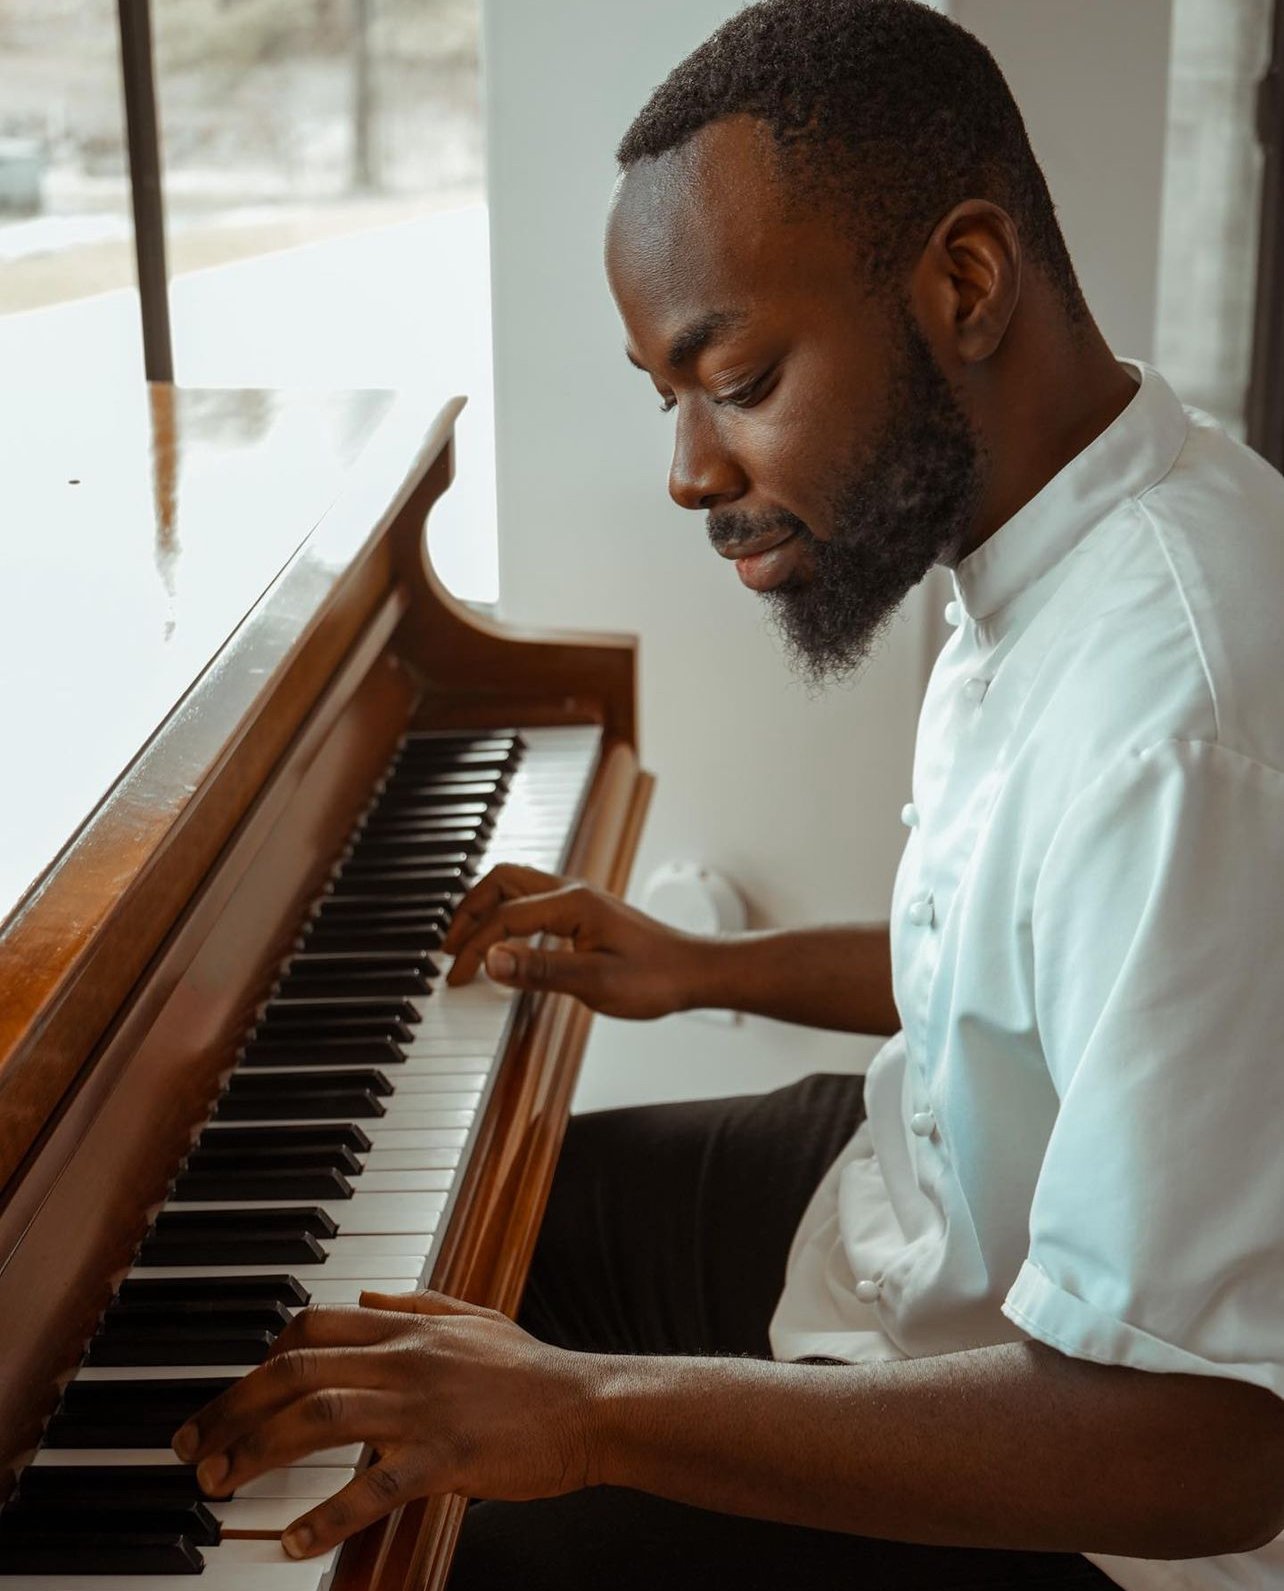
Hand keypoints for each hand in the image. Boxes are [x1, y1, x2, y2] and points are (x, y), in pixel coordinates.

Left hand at [171, 1292, 602, 1559]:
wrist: (587, 1406)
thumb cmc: (530, 1371)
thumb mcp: (471, 1317)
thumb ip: (414, 1301)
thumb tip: (364, 1292)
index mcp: (407, 1328)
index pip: (311, 1325)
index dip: (258, 1358)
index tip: (230, 1396)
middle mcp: (405, 1359)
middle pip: (297, 1369)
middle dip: (233, 1407)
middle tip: (191, 1447)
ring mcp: (422, 1407)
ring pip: (320, 1415)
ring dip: (258, 1450)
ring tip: (218, 1484)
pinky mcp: (444, 1456)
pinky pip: (373, 1486)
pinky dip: (326, 1515)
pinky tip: (291, 1541)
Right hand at [441, 864, 703, 1019]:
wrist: (695, 972)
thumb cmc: (656, 977)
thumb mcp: (596, 982)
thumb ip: (540, 970)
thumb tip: (490, 960)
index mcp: (572, 903)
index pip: (504, 917)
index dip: (474, 948)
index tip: (456, 978)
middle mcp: (572, 892)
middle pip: (501, 881)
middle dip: (468, 911)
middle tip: (449, 949)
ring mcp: (578, 899)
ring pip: (515, 886)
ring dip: (485, 909)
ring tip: (466, 942)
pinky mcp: (584, 913)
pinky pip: (532, 900)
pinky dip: (506, 915)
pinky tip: (504, 942)